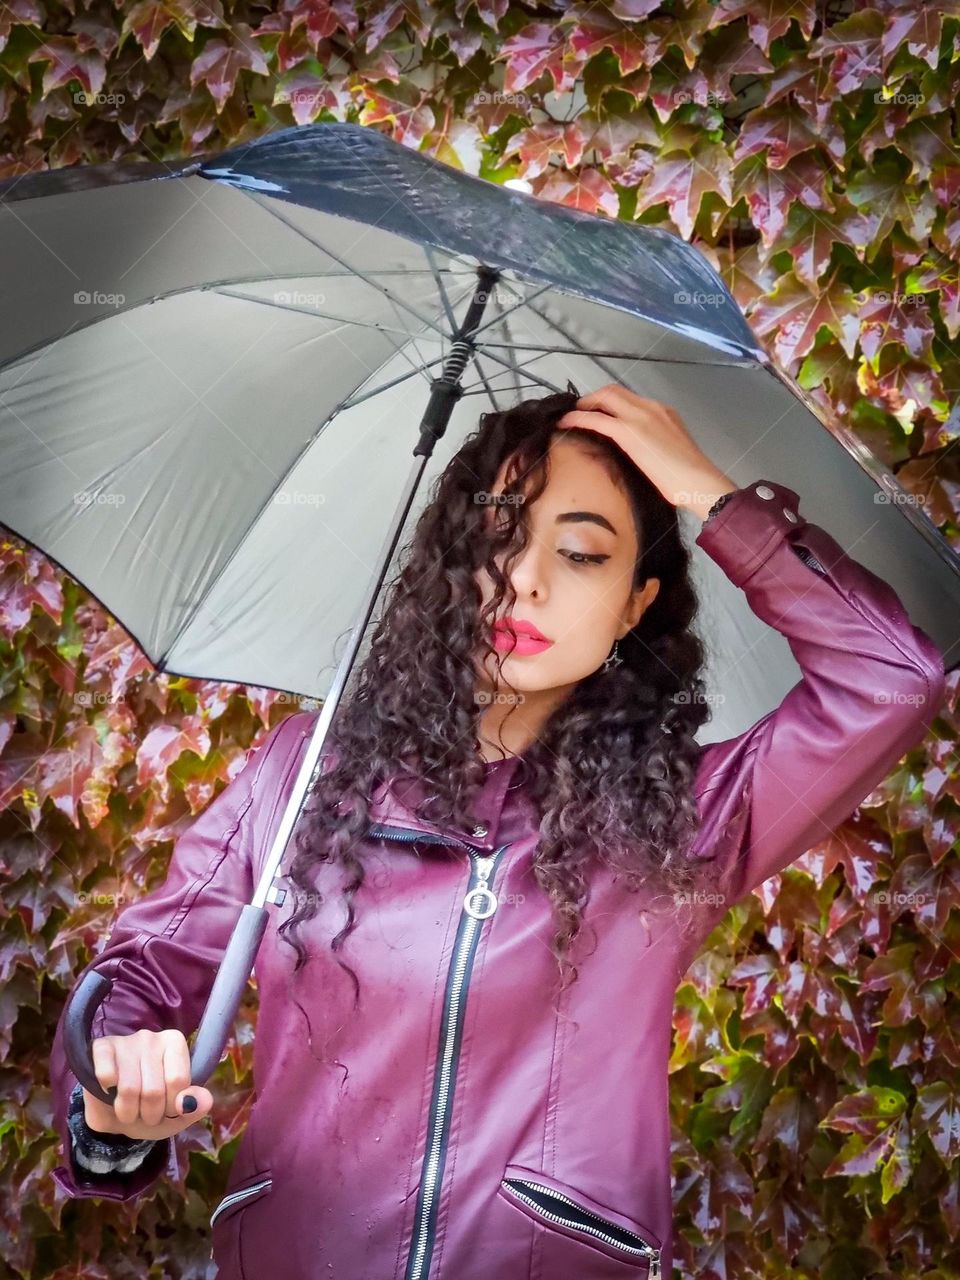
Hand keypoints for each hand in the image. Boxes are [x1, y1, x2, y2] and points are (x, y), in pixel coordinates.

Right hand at [82, 1029, 213, 1140]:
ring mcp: (125, 1041)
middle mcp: (151, 1037)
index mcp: (175, 1044)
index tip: (166, 1109)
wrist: (112, 1116)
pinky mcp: (100, 1049)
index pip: (178, 1081)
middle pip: (153, 1089)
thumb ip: (195, 1107)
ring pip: (129, 1089)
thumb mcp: (177, 1115)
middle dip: (149, 1114)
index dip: (171, 1106)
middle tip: (144, 1113)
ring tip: (127, 1108)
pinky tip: (108, 1090)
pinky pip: (105, 1074)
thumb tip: (202, 1102)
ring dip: (127, 1112)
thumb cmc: (149, 1110)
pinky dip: (106, 1093)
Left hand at [556, 383, 735, 519]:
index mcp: (663, 411)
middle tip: (579, 410)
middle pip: (614, 391)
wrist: (698, 481)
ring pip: (605, 398)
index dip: (609, 401)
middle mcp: (651, 407)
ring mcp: (640, 417)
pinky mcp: (628, 432)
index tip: (597, 411)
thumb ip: (653, 443)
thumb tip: (637, 451)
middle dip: (593, 397)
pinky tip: (567, 423)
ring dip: (585, 404)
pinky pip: (597, 419)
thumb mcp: (670, 450)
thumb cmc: (688, 477)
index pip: (629, 398)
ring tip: (570, 415)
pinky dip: (579, 418)